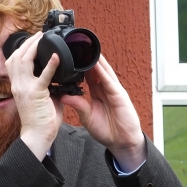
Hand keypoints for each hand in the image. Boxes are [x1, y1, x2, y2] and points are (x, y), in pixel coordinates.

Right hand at [5, 32, 63, 160]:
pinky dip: (50, 65)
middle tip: (39, 34)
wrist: (37, 136)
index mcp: (18, 85)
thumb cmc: (41, 120)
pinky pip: (42, 76)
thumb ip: (49, 85)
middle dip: (27, 43)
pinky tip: (57, 56)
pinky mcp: (36, 94)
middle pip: (16, 56)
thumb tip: (61, 77)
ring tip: (44, 38)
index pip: (13, 61)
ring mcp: (25, 89)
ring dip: (34, 47)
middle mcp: (18, 85)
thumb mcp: (42, 98)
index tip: (33, 40)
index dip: (21, 49)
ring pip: (23, 60)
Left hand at [60, 55, 146, 170]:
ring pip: (104, 71)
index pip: (88, 75)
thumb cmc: (107, 130)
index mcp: (97, 93)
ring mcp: (114, 91)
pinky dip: (103, 72)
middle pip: (96, 69)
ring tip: (86, 47)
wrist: (122, 142)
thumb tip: (63, 95)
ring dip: (96, 60)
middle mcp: (106, 89)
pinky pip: (109, 81)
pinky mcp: (119, 96)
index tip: (70, 56)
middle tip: (77, 45)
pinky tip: (96, 64)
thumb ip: (78, 104)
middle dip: (88, 58)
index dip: (80, 66)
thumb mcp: (87, 117)